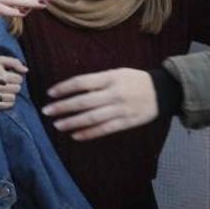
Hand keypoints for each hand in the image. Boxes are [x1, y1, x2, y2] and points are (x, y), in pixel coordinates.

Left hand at [41, 68, 157, 140]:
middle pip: (83, 101)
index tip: (50, 93)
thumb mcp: (117, 73)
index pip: (82, 82)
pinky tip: (75, 135)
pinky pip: (104, 129)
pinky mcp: (126, 122)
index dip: (64, 88)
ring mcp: (120, 109)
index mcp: (110, 77)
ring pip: (91, 117)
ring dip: (72, 122)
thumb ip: (98, 81)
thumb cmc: (135, 80)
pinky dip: (88, 133)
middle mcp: (114, 93)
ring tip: (57, 125)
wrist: (162, 91)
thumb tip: (73, 89)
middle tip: (46, 111)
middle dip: (63, 107)